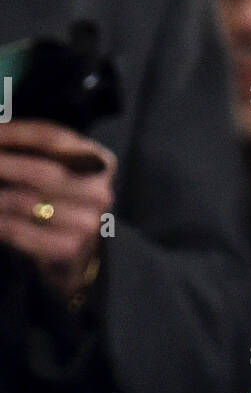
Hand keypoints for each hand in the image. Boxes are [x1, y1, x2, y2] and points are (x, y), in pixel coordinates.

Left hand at [0, 120, 115, 302]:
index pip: (51, 138)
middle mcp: (99, 193)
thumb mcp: (60, 170)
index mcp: (100, 163)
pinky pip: (19, 230)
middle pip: (39, 170)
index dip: (14, 133)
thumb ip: (35, 150)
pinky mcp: (68, 248)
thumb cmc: (61, 204)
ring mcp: (87, 223)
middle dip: (2, 164)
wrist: (79, 258)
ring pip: (24, 201)